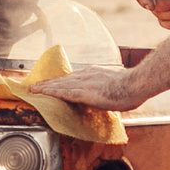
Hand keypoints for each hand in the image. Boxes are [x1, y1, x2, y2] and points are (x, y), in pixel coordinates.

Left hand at [30, 66, 145, 110]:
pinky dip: (50, 92)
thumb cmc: (131, 87)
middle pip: (62, 79)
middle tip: (34, 85)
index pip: (71, 77)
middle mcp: (85, 75)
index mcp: (93, 73)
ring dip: (44, 87)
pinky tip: (41, 93)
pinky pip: (62, 92)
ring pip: (59, 85)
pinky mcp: (84, 92)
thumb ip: (104, 88)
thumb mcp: (114, 84)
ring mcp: (84, 83)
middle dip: (47, 83)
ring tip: (33, 90)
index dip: (59, 81)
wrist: (136, 84)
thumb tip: (103, 96)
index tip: (50, 83)